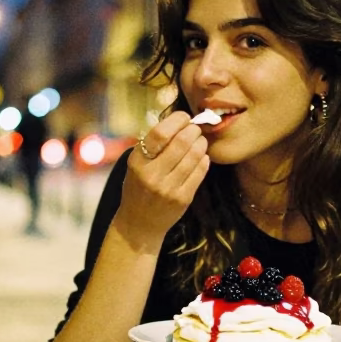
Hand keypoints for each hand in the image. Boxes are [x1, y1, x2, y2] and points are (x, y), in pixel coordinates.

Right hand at [116, 112, 209, 245]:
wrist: (139, 224)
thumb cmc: (138, 189)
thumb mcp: (136, 165)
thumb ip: (153, 146)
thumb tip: (178, 121)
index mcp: (137, 162)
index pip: (160, 133)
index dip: (177, 120)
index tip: (184, 117)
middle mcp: (152, 175)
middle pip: (181, 142)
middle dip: (193, 130)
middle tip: (195, 128)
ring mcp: (168, 188)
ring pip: (194, 156)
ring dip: (201, 143)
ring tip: (200, 141)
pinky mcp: (183, 199)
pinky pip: (200, 172)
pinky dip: (204, 160)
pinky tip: (202, 157)